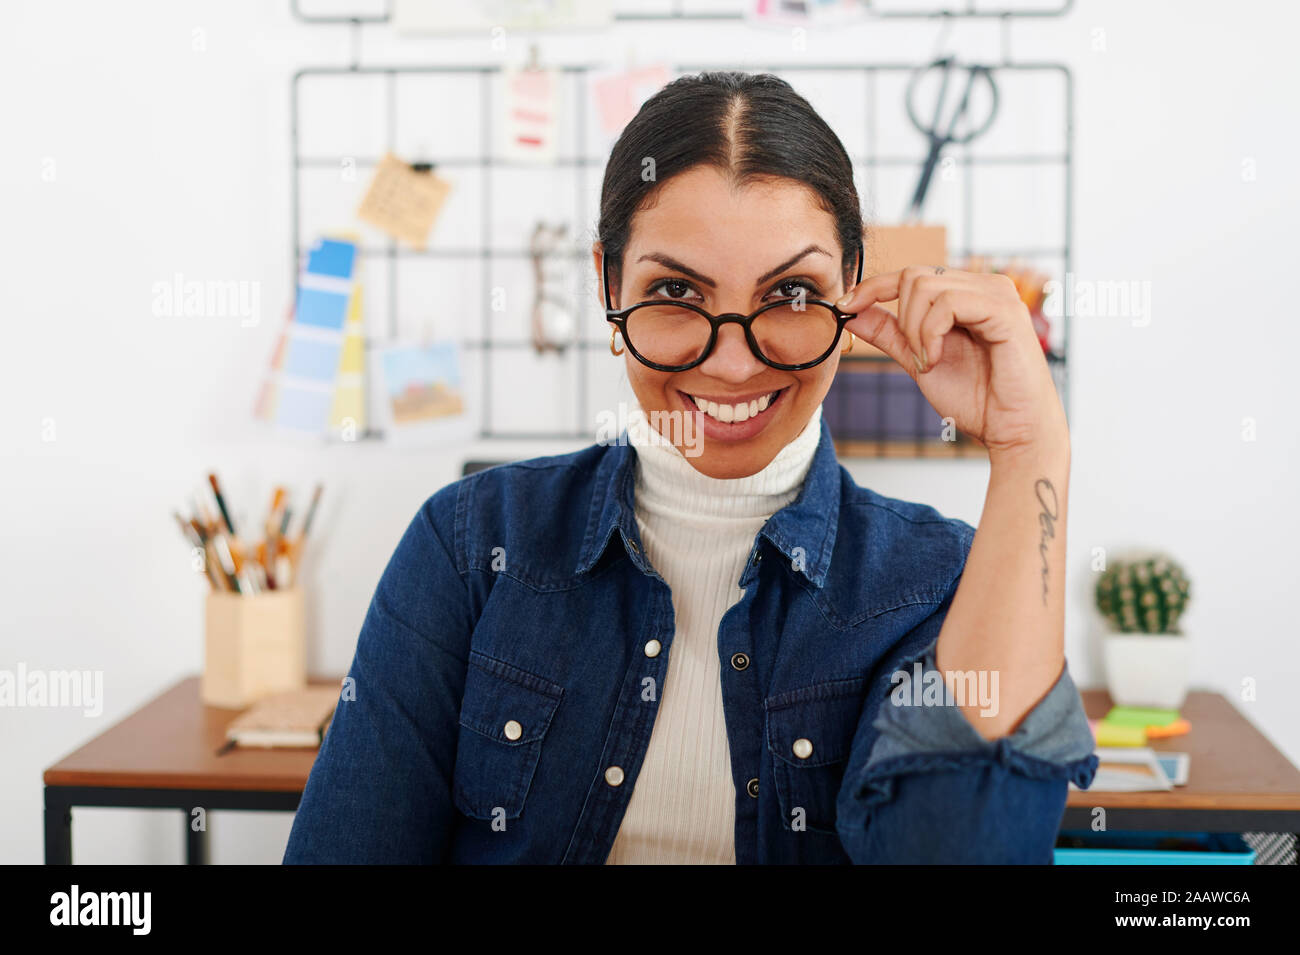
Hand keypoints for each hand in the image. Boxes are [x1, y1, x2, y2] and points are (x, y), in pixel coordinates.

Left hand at [836, 265, 1066, 457]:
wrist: (1012, 430)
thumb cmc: (977, 398)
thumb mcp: (918, 360)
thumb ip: (891, 334)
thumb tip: (851, 311)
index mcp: (966, 295)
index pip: (911, 274)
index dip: (873, 286)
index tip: (844, 306)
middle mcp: (983, 287)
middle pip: (914, 276)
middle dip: (901, 320)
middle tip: (916, 357)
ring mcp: (997, 295)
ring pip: (926, 287)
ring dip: (915, 330)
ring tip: (930, 362)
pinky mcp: (1004, 310)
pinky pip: (948, 304)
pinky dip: (931, 333)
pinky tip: (937, 359)